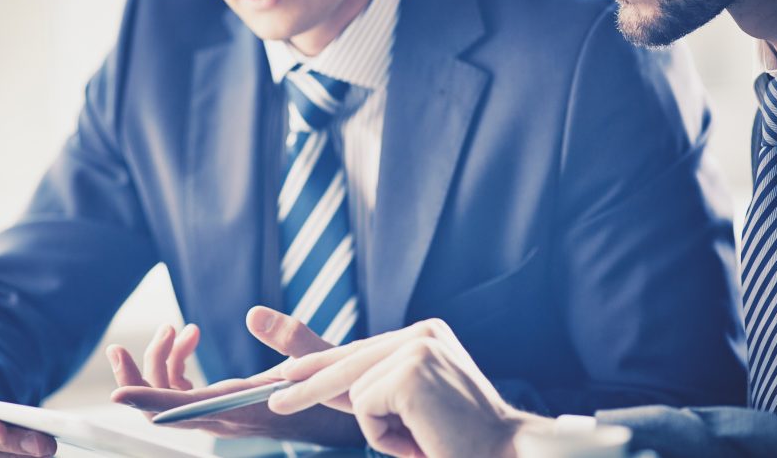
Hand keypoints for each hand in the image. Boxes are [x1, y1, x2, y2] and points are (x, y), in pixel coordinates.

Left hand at [106, 309, 363, 446]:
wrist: (342, 412)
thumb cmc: (333, 386)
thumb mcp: (317, 355)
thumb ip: (289, 335)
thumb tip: (251, 313)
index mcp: (241, 408)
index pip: (182, 408)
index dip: (147, 400)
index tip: (116, 393)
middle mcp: (223, 418)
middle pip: (161, 410)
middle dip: (138, 376)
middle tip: (131, 342)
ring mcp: (219, 415)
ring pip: (167, 400)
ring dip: (161, 364)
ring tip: (180, 329)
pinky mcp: (220, 409)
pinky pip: (181, 394)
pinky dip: (177, 366)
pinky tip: (191, 338)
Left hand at [262, 317, 549, 457]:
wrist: (503, 456)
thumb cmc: (457, 442)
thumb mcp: (405, 409)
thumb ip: (367, 389)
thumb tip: (310, 378)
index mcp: (426, 334)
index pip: (361, 350)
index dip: (320, 365)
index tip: (285, 371)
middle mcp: (422, 332)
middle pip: (347, 360)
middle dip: (306, 382)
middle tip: (273, 396)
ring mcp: (417, 347)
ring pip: (354, 390)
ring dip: (377, 428)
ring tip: (420, 441)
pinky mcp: (410, 370)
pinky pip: (364, 407)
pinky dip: (383, 435)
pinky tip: (420, 440)